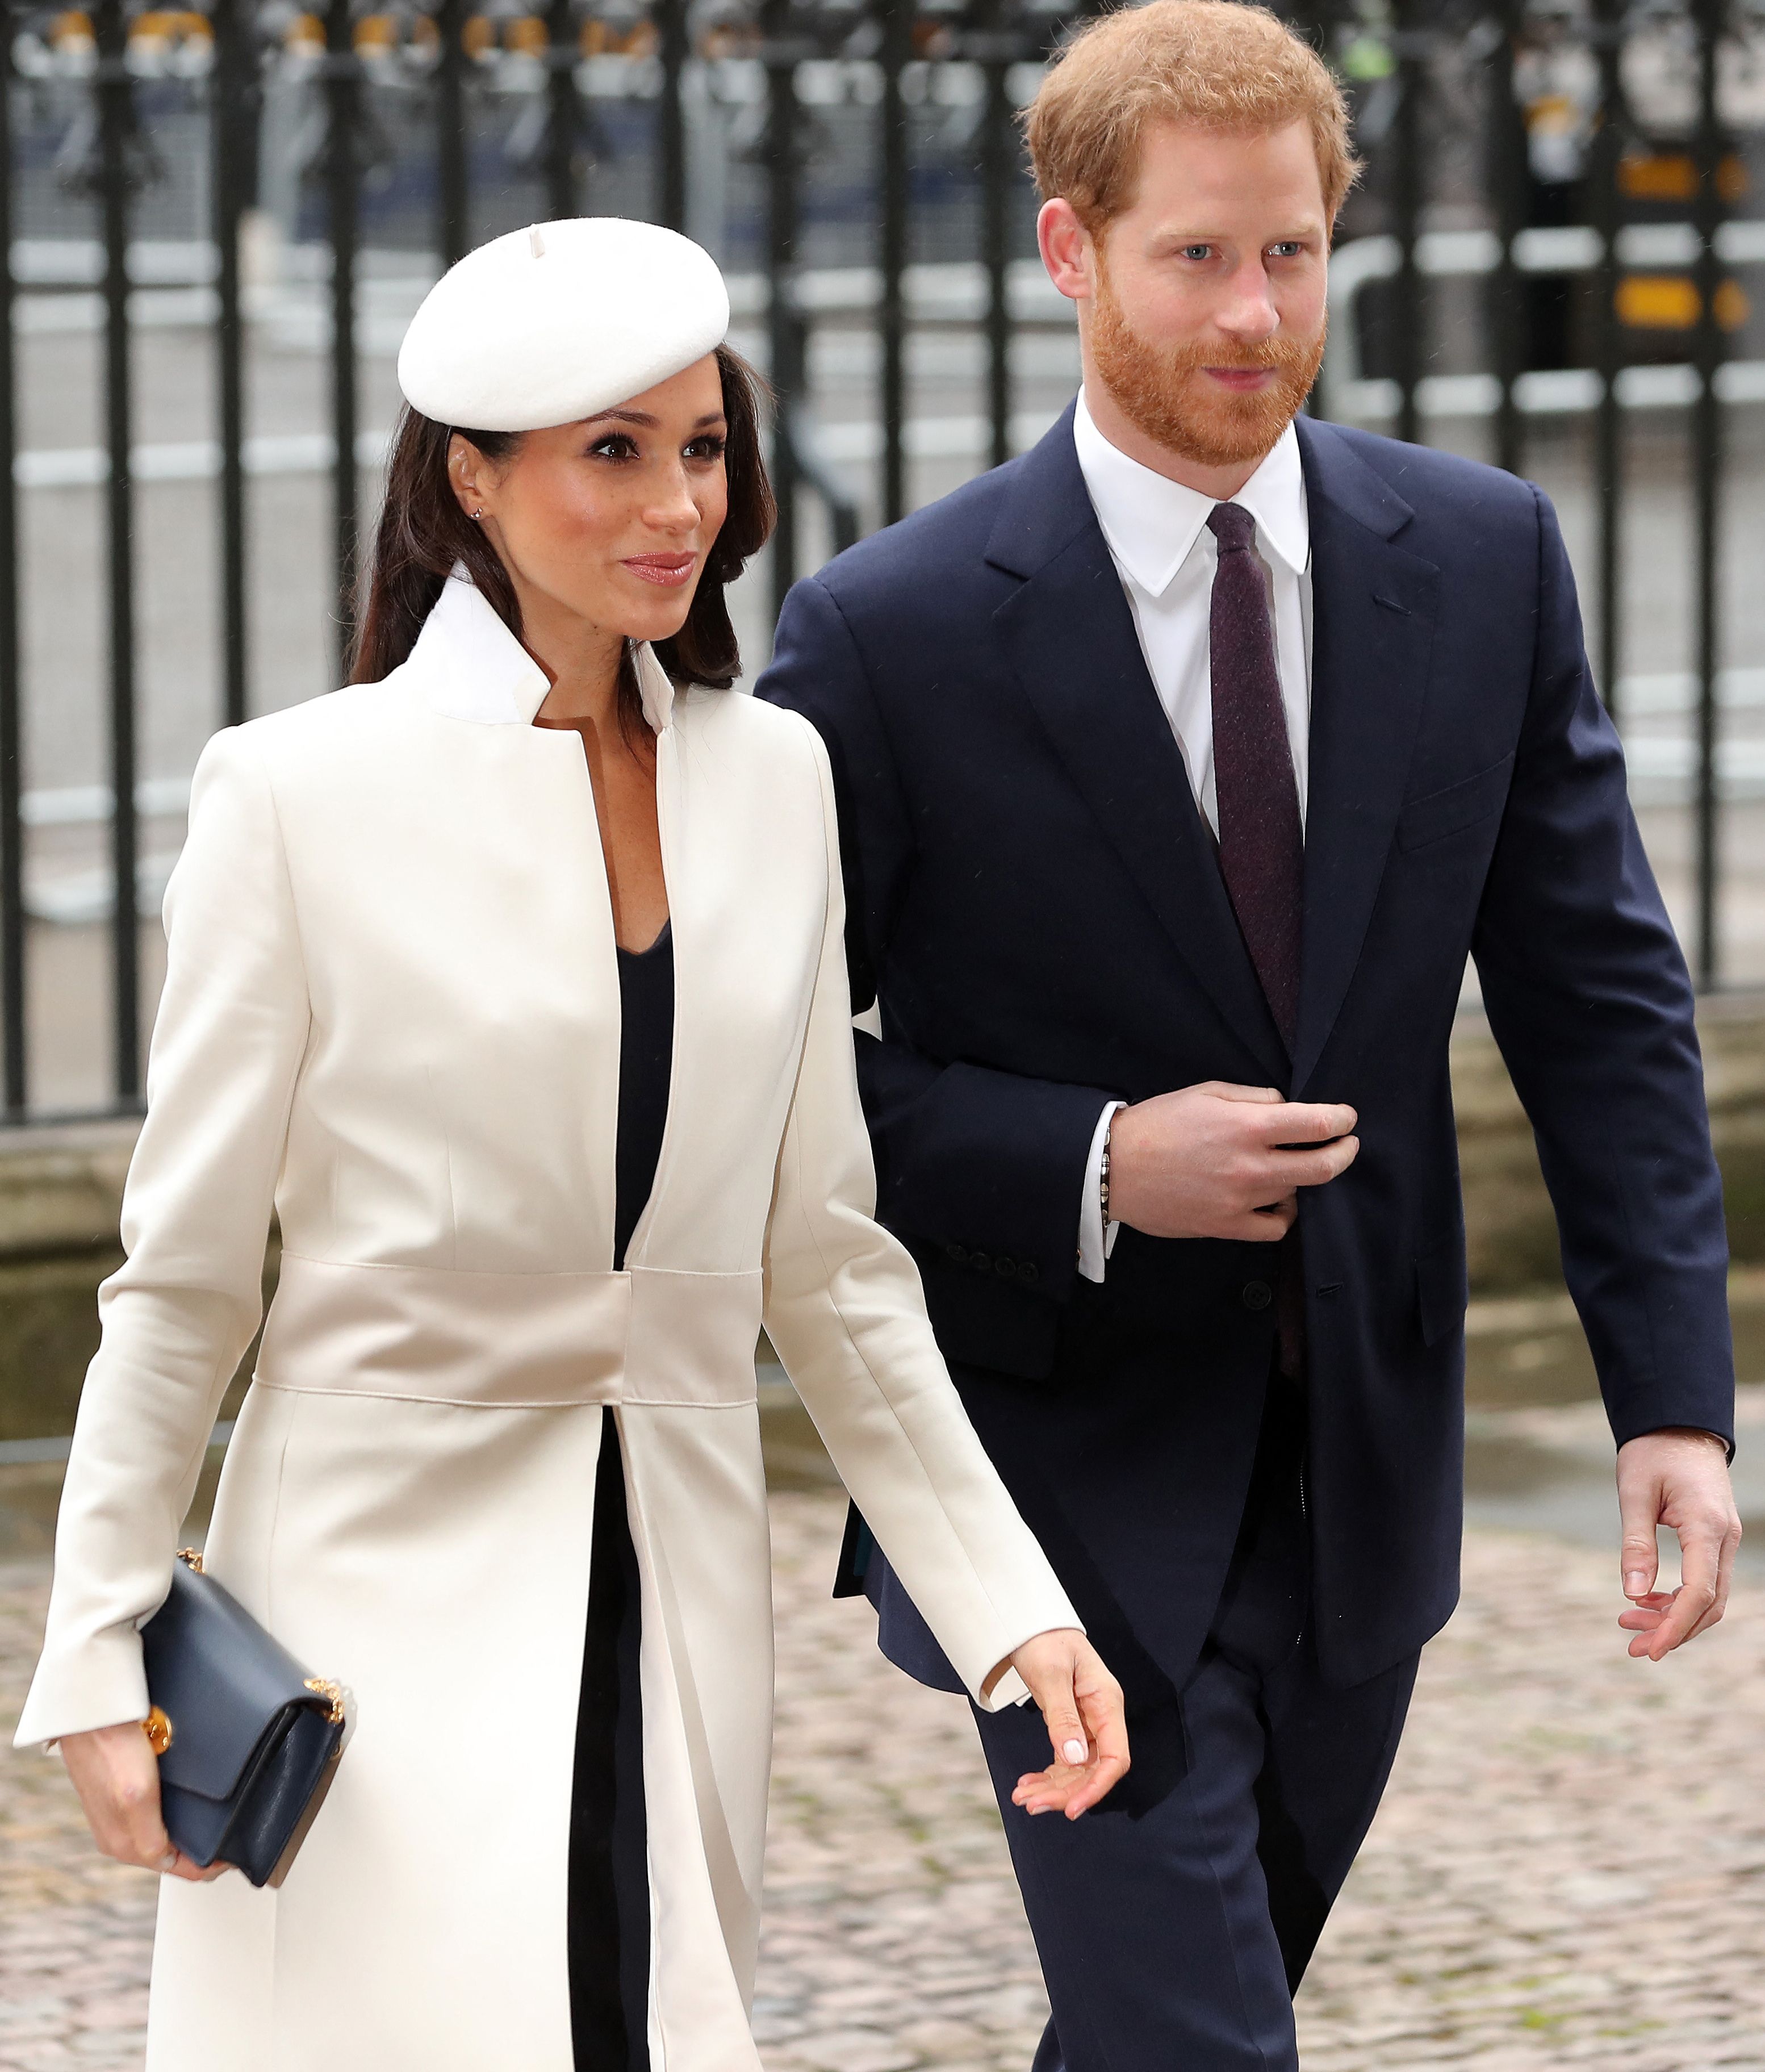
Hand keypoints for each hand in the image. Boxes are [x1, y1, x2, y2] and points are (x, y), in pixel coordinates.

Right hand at [58, 1722, 226, 1880]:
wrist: (92, 1716)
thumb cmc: (115, 1750)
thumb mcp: (137, 1797)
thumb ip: (150, 1837)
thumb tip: (166, 1862)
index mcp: (125, 1845)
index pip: (177, 1870)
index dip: (209, 1866)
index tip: (236, 1853)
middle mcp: (120, 1837)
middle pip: (170, 1857)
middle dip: (201, 1852)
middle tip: (233, 1837)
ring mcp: (119, 1817)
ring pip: (163, 1837)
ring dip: (188, 1833)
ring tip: (218, 1820)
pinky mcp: (121, 1797)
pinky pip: (155, 1816)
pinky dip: (176, 1815)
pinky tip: (190, 1801)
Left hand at [989, 1628, 1128, 1818]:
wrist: (1029, 1624)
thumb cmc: (1045, 1641)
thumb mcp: (1052, 1675)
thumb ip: (1063, 1716)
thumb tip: (1075, 1759)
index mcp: (1106, 1703)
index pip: (1114, 1757)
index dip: (1096, 1786)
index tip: (1071, 1808)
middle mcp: (1100, 1717)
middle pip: (1092, 1769)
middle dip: (1064, 1791)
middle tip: (1031, 1805)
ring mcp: (1086, 1723)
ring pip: (1076, 1769)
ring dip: (1052, 1787)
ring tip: (1021, 1798)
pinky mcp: (1069, 1726)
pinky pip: (1063, 1760)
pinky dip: (1046, 1775)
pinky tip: (1026, 1784)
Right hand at [1107, 1082, 1358, 1242]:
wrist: (1113, 1167)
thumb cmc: (1158, 1124)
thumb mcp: (1206, 1092)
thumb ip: (1253, 1098)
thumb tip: (1287, 1108)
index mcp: (1247, 1127)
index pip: (1316, 1125)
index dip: (1341, 1119)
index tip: (1346, 1118)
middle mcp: (1250, 1166)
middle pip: (1323, 1166)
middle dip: (1344, 1152)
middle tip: (1347, 1144)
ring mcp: (1241, 1201)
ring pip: (1299, 1195)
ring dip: (1305, 1180)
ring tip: (1293, 1169)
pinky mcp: (1227, 1227)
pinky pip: (1275, 1228)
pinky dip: (1284, 1214)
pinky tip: (1276, 1201)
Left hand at [1615, 1427, 1741, 1660]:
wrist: (1679, 1424)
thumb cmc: (1653, 1453)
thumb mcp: (1634, 1492)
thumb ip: (1635, 1543)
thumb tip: (1633, 1594)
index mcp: (1707, 1527)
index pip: (1699, 1593)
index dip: (1675, 1626)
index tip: (1649, 1649)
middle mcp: (1724, 1538)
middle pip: (1708, 1604)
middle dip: (1673, 1631)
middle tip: (1632, 1647)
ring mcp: (1724, 1540)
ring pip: (1708, 1597)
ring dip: (1674, 1617)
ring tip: (1630, 1626)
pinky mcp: (1715, 1539)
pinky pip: (1704, 1580)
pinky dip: (1679, 1598)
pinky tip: (1647, 1601)